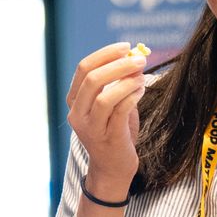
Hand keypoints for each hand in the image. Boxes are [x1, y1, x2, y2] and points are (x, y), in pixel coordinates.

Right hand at [66, 43, 148, 199]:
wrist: (113, 168)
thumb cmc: (114, 131)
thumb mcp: (111, 104)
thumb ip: (118, 83)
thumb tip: (135, 57)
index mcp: (75, 101)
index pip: (84, 68)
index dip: (105, 54)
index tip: (126, 47)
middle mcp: (77, 114)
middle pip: (92, 79)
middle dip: (118, 65)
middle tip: (140, 59)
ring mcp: (90, 128)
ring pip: (104, 96)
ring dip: (127, 81)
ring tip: (142, 76)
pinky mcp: (107, 138)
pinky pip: (119, 111)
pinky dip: (132, 96)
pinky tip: (142, 91)